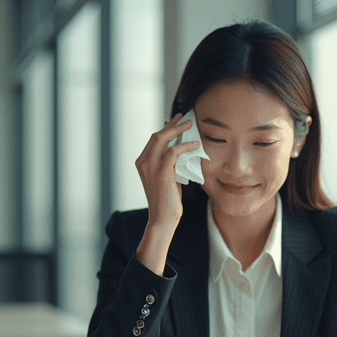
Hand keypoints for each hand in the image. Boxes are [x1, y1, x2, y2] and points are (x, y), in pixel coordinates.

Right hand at [134, 113, 200, 275]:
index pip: (153, 140)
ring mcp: (150, 167)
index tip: (176, 120)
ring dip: (178, 130)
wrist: (163, 219)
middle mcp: (143, 162)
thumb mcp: (167, 177)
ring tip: (191, 126)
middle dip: (172, 124)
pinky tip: (195, 145)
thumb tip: (182, 150)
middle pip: (157, 135)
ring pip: (163, 139)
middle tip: (184, 117)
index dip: (166, 128)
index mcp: (142, 163)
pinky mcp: (161, 172)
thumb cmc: (167, 200)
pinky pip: (174, 152)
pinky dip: (185, 145)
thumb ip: (169, 164)